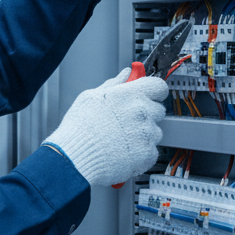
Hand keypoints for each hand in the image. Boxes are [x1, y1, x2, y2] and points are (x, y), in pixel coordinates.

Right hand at [44, 68, 168, 187]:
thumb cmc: (79, 129)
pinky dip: (141, 153)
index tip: (148, 96)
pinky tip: (123, 151)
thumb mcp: (91, 97)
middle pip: (158, 110)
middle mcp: (141, 112)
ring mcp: (146, 134)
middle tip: (126, 122)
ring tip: (121, 139)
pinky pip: (151, 151)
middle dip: (146, 114)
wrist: (76, 159)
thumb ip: (113, 84)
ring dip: (143, 135)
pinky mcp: (147, 153)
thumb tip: (126, 75)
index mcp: (129, 94)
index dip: (154, 92)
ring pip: (155, 132)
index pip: (158, 86)